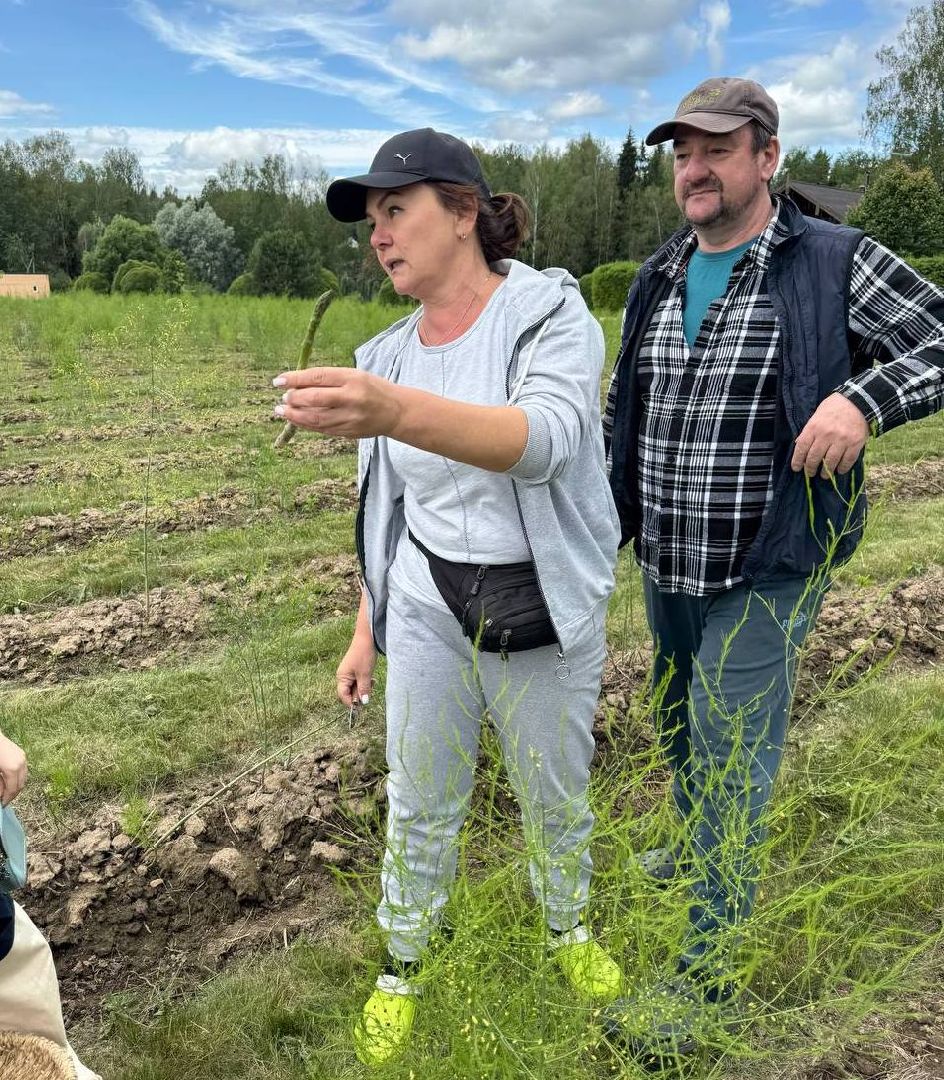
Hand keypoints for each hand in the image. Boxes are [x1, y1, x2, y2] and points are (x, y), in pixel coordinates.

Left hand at [0, 733, 26, 806]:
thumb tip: (1, 795)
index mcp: (12, 769)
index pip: (13, 789)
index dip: (7, 799)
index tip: (2, 804)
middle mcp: (21, 764)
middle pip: (21, 785)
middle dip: (13, 794)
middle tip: (5, 800)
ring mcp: (23, 758)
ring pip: (24, 778)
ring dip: (16, 786)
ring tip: (7, 791)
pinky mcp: (22, 754)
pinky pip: (23, 770)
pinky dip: (18, 778)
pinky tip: (9, 780)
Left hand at [273, 368, 401, 437]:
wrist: (396, 411)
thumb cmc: (371, 388)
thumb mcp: (354, 375)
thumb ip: (328, 379)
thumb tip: (296, 383)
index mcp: (352, 378)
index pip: (318, 377)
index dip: (295, 379)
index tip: (278, 381)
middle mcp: (351, 398)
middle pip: (314, 399)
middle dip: (294, 399)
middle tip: (284, 397)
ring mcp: (350, 418)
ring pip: (315, 418)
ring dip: (295, 415)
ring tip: (282, 410)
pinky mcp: (349, 432)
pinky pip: (322, 429)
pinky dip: (306, 425)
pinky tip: (296, 420)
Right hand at [336, 634, 376, 708]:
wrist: (367, 638)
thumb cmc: (363, 654)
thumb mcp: (365, 674)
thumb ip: (363, 689)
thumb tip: (363, 703)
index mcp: (342, 677)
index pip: (343, 695)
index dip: (351, 702)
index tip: (362, 706)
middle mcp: (343, 676)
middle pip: (349, 692)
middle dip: (360, 694)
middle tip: (370, 689)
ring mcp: (350, 672)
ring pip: (356, 687)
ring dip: (364, 688)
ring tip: (372, 682)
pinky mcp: (356, 670)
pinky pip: (359, 681)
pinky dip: (365, 682)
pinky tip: (372, 679)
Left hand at [791, 393, 868, 478]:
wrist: (858, 401)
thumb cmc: (834, 407)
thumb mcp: (817, 415)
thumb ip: (808, 430)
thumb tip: (799, 444)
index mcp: (814, 427)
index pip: (802, 447)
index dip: (797, 460)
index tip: (796, 468)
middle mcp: (826, 435)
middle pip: (815, 457)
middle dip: (810, 468)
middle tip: (810, 473)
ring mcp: (842, 440)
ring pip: (830, 462)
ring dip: (826, 472)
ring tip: (824, 475)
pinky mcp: (855, 444)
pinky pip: (847, 461)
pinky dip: (843, 468)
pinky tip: (839, 470)